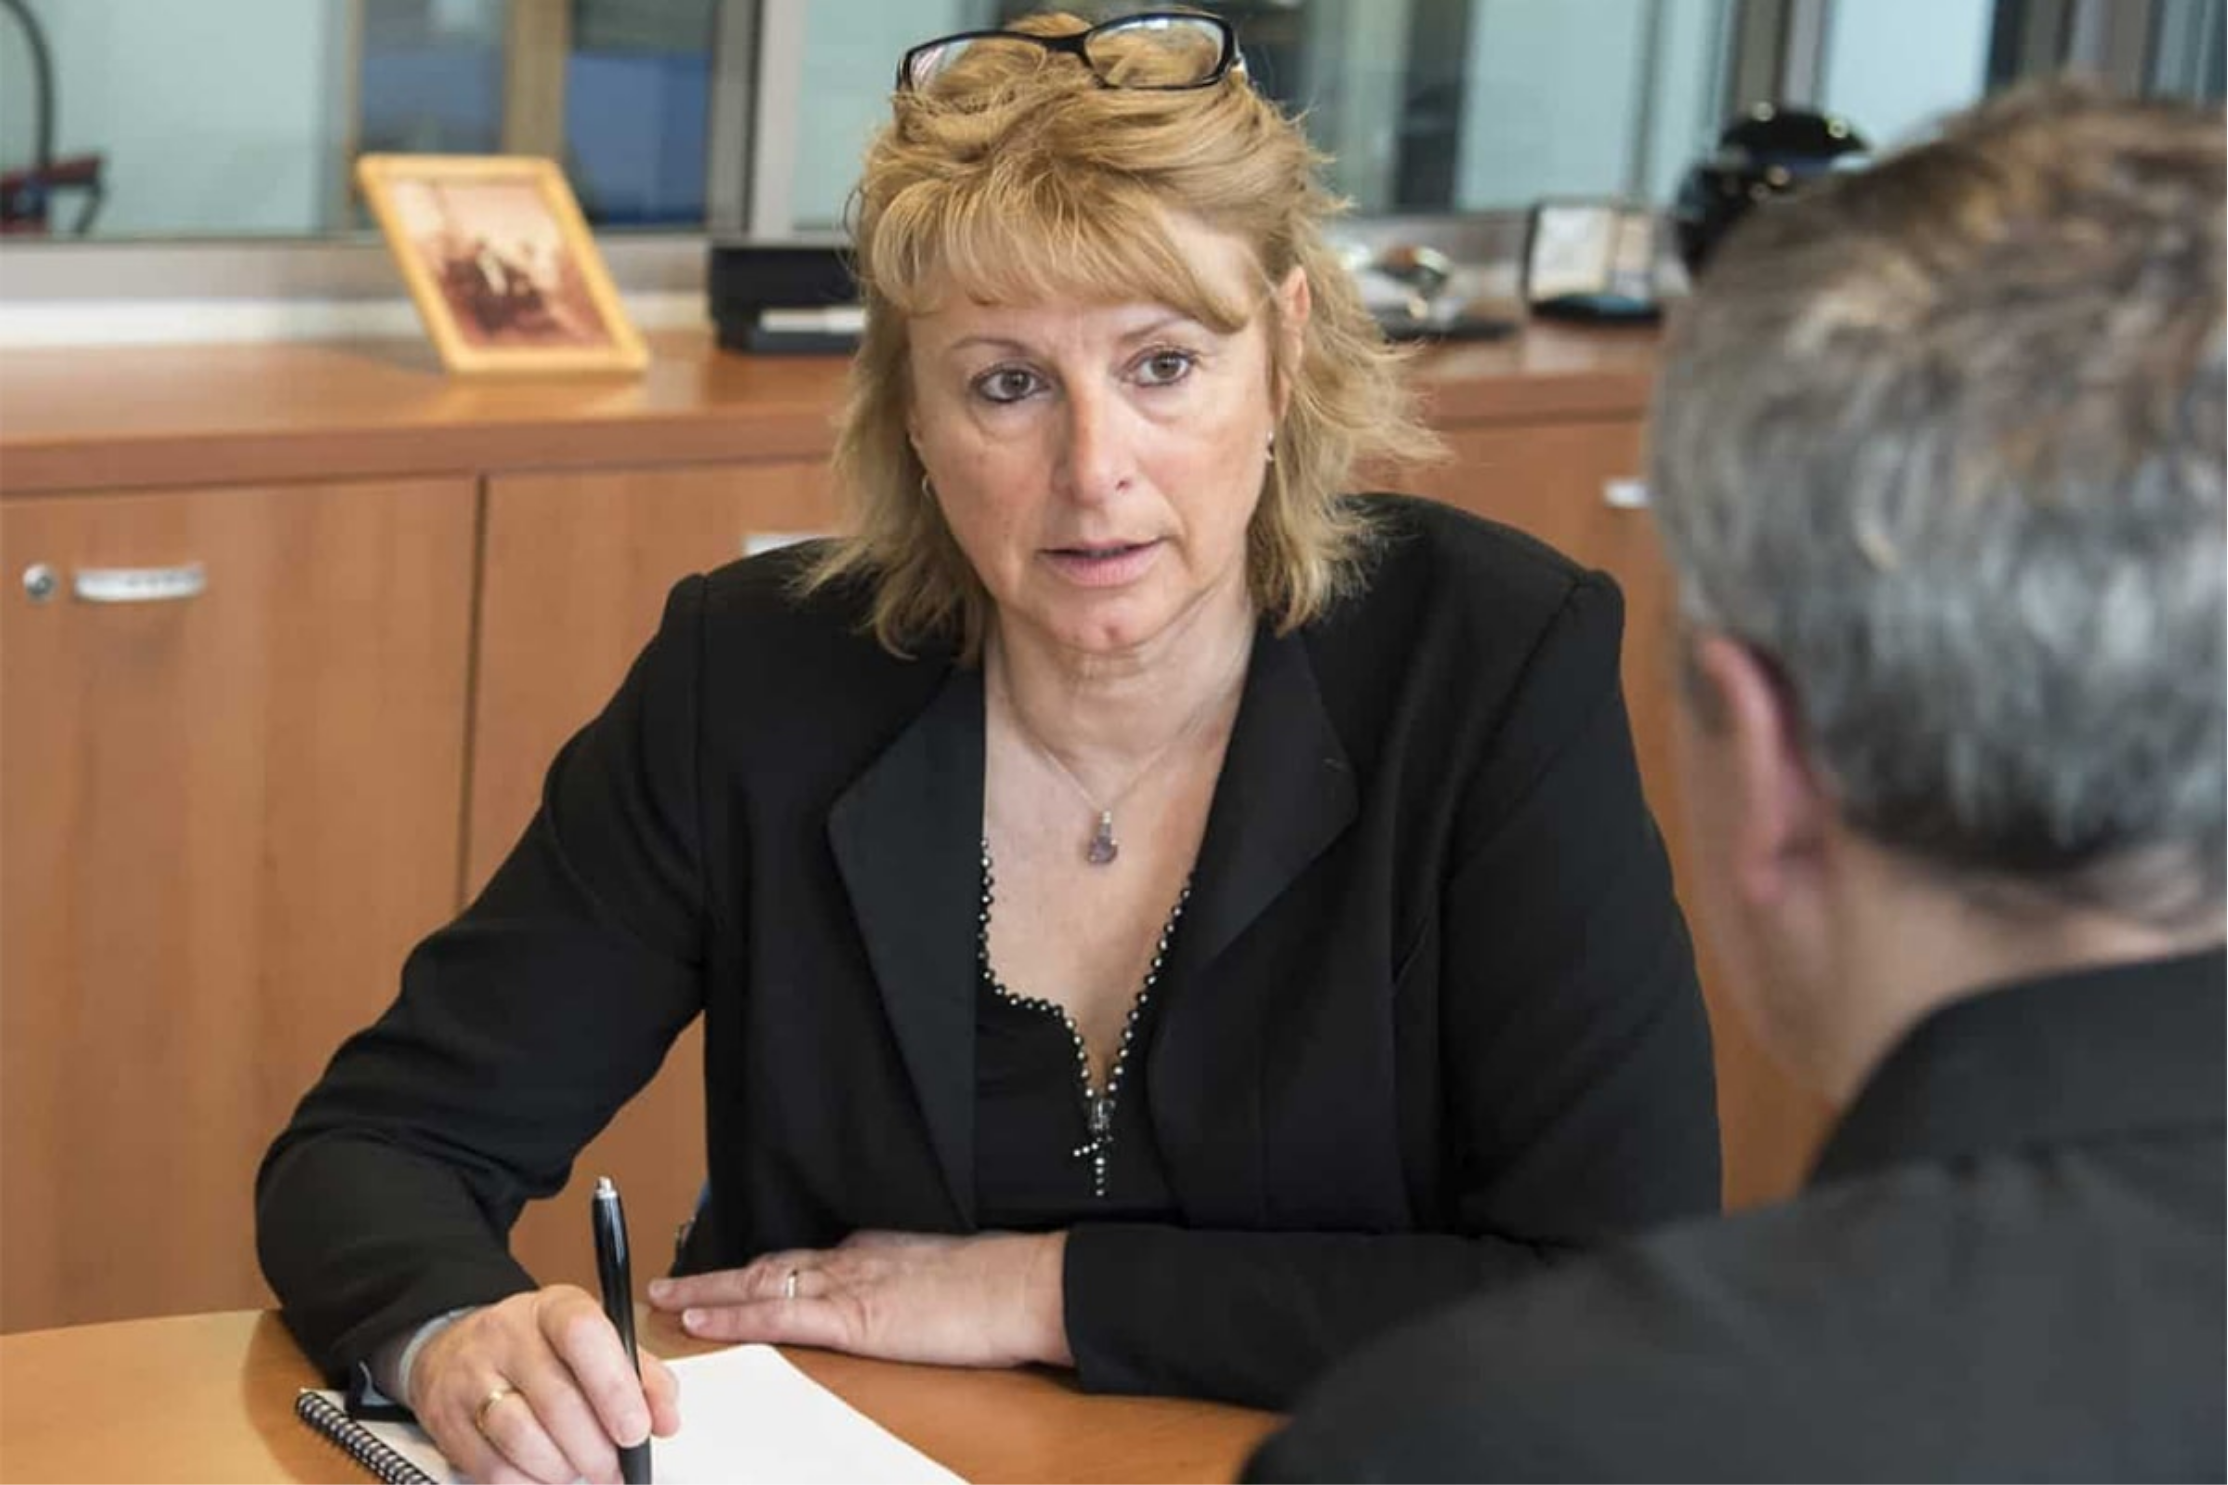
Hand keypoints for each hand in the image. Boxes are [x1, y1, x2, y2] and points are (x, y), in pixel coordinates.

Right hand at [409, 1285, 681, 1484]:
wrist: (458, 1351)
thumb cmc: (542, 1350)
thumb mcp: (596, 1343)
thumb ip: (641, 1376)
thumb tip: (666, 1420)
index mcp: (553, 1307)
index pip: (583, 1332)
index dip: (615, 1386)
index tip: (637, 1430)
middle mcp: (506, 1335)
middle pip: (556, 1399)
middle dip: (596, 1448)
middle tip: (615, 1467)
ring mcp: (470, 1377)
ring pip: (522, 1438)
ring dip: (563, 1469)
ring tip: (581, 1470)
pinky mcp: (445, 1421)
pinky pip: (492, 1470)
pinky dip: (530, 1484)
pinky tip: (546, 1475)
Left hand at [646, 1229, 1071, 1368]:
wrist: (1027, 1285)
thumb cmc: (1001, 1286)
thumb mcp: (945, 1274)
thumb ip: (909, 1282)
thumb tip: (897, 1298)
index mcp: (876, 1250)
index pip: (803, 1259)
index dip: (757, 1269)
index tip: (727, 1275)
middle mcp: (853, 1258)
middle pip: (768, 1263)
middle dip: (715, 1275)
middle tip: (667, 1283)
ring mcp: (850, 1285)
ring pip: (759, 1283)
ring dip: (707, 1291)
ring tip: (665, 1299)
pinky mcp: (853, 1317)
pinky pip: (778, 1314)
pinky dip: (734, 1313)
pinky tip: (703, 1317)